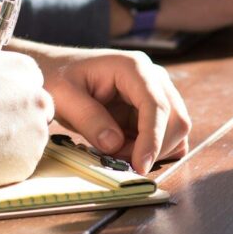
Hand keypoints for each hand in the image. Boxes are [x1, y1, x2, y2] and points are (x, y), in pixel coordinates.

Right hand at [0, 1, 53, 190]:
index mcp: (25, 70)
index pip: (28, 81)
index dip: (5, 92)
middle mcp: (39, 99)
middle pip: (35, 108)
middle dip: (14, 115)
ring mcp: (36, 132)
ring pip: (29, 136)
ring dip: (10, 138)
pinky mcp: (29, 162)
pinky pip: (22, 161)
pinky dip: (5, 161)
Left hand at [12, 44, 191, 174]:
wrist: (56, 70)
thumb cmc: (58, 77)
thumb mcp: (64, 97)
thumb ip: (89, 119)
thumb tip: (115, 144)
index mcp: (133, 67)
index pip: (156, 105)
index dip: (153, 138)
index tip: (140, 166)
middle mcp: (153, 77)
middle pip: (176, 119)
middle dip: (153, 148)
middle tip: (118, 160)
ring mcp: (156, 92)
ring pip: (175, 130)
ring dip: (152, 150)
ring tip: (117, 152)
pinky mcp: (153, 108)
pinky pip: (167, 135)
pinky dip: (153, 149)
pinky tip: (127, 150)